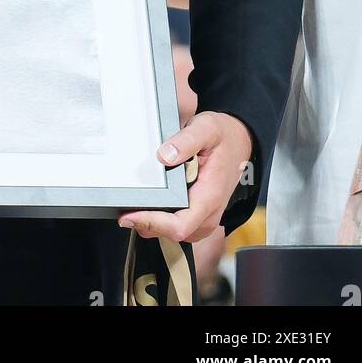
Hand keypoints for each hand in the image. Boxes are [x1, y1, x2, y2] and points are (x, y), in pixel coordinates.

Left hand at [118, 111, 252, 243]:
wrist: (239, 142)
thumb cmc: (224, 137)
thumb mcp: (208, 128)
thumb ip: (187, 140)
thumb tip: (164, 156)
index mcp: (210, 197)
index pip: (180, 226)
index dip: (153, 224)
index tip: (130, 216)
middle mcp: (208, 214)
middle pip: (172, 234)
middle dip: (146, 224)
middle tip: (122, 209)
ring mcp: (204, 217)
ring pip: (172, 233)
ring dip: (150, 224)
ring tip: (130, 207)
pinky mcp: (198, 215)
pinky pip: (176, 226)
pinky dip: (159, 220)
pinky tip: (146, 206)